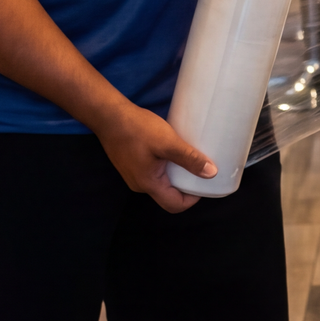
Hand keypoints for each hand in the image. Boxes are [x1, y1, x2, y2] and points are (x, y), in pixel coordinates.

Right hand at [93, 101, 213, 212]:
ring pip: (160, 183)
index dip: (193, 198)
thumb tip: (212, 173)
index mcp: (148, 184)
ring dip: (176, 175)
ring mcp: (133, 175)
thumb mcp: (168, 142)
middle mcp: (139, 185)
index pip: (175, 205)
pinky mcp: (131, 164)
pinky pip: (153, 173)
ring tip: (188, 159)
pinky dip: (166, 167)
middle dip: (187, 186)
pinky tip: (172, 152)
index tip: (205, 181)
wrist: (108, 115)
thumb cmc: (137, 128)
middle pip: (168, 196)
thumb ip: (189, 158)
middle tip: (200, 169)